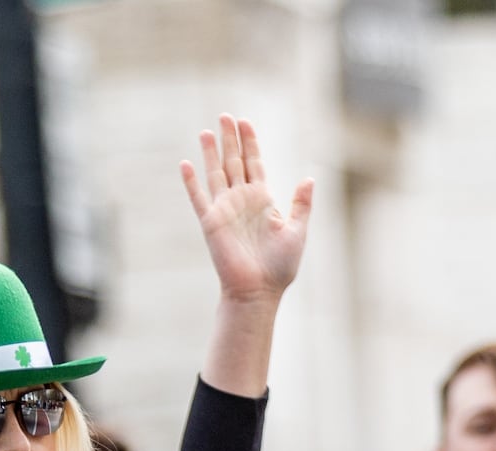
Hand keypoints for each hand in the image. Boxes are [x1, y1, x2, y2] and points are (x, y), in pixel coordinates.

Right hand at [181, 115, 312, 304]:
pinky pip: (199, 198)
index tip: (246, 123)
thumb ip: (301, 204)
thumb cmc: (280, 266)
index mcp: (262, 201)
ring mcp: (225, 210)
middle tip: (226, 116)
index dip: (250, 143)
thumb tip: (309, 179)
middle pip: (234, 162)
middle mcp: (242, 201)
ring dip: (211, 153)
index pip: (254, 164)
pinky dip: (191, 181)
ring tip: (208, 131)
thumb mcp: (298, 231)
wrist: (259, 291)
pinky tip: (186, 164)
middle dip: (230, 139)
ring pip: (216, 173)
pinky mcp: (211, 222)